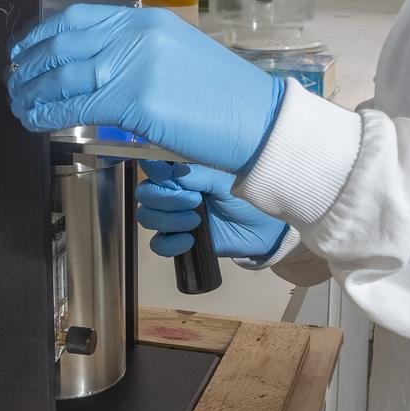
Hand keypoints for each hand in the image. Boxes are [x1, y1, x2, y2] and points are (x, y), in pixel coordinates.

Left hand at [8, 5, 284, 174]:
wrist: (260, 122)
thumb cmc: (226, 100)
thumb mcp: (179, 59)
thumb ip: (139, 58)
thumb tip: (98, 75)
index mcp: (149, 21)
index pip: (80, 18)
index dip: (43, 34)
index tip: (25, 49)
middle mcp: (139, 35)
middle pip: (65, 44)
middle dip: (30, 64)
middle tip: (14, 81)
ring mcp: (137, 65)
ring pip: (65, 76)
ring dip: (33, 92)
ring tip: (20, 105)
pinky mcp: (137, 100)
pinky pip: (78, 106)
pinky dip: (49, 113)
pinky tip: (38, 121)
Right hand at [136, 160, 287, 259]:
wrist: (263, 231)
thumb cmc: (248, 197)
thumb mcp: (226, 180)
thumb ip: (198, 174)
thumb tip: (172, 170)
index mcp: (184, 172)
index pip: (154, 167)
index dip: (154, 171)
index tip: (164, 175)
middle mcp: (175, 192)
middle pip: (145, 193)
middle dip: (165, 199)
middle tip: (194, 202)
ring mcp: (174, 216)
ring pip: (147, 217)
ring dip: (167, 220)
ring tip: (196, 221)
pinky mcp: (179, 239)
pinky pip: (157, 243)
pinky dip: (169, 243)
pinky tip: (189, 240)